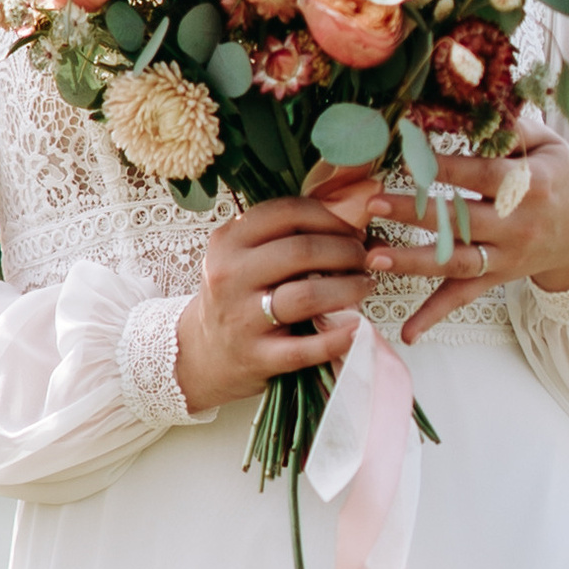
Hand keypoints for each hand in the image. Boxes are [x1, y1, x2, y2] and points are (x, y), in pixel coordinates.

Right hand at [173, 194, 375, 415]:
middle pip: (302, 251)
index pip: (287, 212)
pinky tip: (358, 327)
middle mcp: (230, 275)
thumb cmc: (238, 297)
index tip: (353, 229)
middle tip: (365, 259)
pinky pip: (305, 348)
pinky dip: (338, 338)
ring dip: (348, 288)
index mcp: (229, 241)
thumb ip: (287, 237)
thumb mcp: (245, 258)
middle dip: (346, 251)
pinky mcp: (257, 356)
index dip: (331, 217)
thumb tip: (356, 224)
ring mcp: (241, 318)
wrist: (203, 354)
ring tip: (365, 286)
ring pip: (306, 295)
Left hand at [366, 121, 568, 339]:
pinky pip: (463, 298)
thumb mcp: (548, 144)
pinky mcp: (497, 278)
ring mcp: (507, 257)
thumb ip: (510, 127)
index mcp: (531, 185)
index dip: (444, 166)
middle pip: (462, 220)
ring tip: (374, 257)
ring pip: (457, 262)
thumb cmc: (560, 175)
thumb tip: (468, 103)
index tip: (406, 154)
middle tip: (375, 202)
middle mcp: (518, 225)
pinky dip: (435, 316)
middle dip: (417, 213)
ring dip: (414, 261)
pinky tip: (407, 333)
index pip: (481, 175)